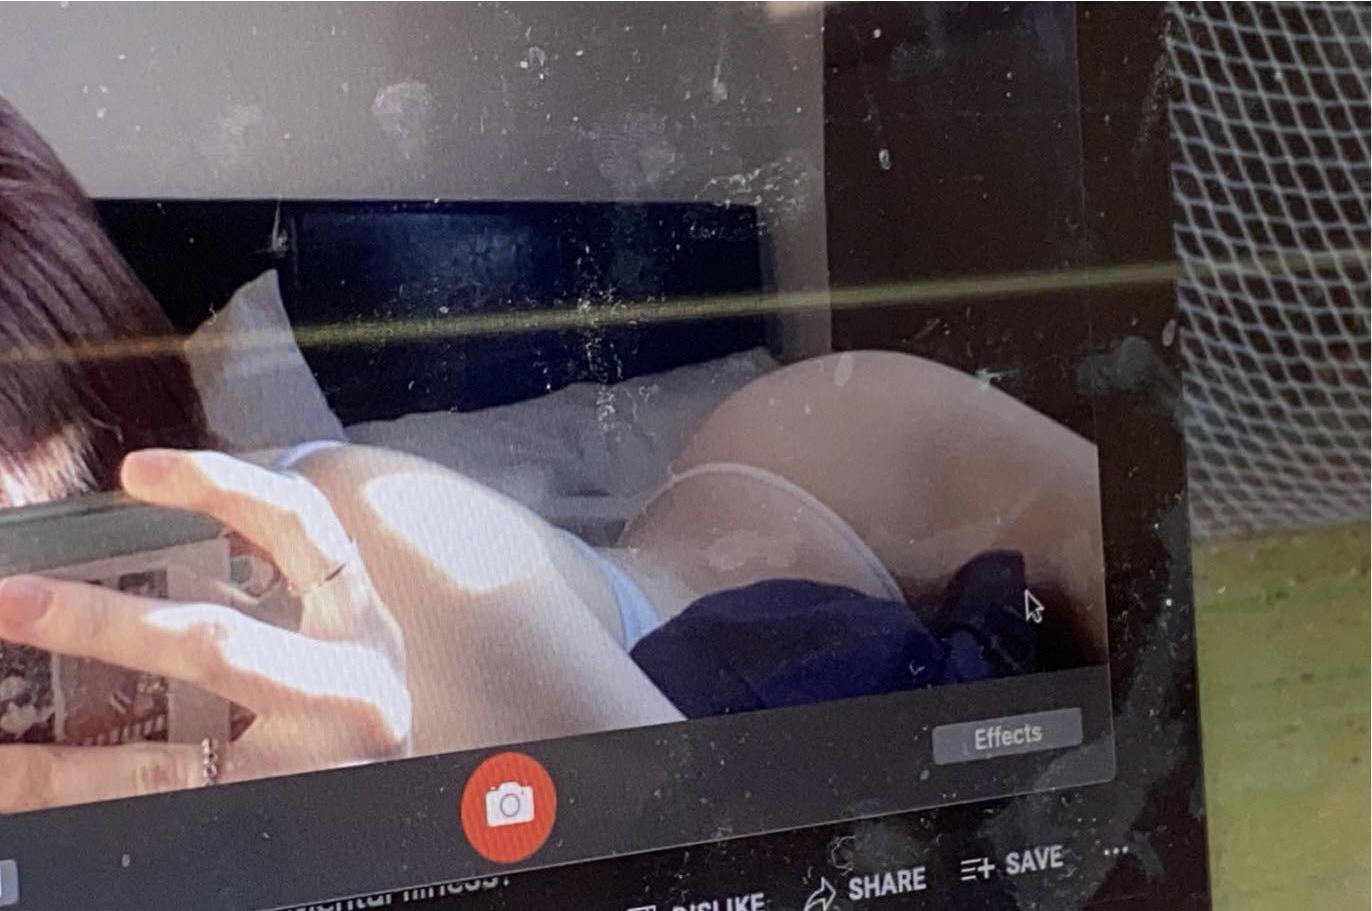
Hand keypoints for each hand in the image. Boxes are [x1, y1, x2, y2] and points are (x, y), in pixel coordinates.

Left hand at [0, 449, 411, 811]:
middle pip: (217, 646)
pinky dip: (83, 820)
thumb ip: (266, 613)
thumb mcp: (337, 660)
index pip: (304, 530)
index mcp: (364, 630)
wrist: (405, 834)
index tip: (134, 470)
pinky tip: (29, 805)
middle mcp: (350, 696)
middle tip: (8, 600)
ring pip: (164, 765)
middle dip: (100, 623)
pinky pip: (158, 826)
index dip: (224, 487)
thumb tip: (123, 566)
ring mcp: (314, 775)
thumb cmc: (349, 729)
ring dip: (55, 763)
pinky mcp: (270, 833)